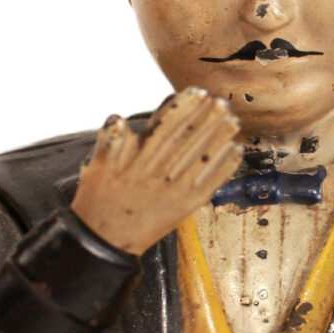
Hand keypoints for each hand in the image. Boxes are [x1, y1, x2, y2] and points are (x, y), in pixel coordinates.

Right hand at [71, 87, 241, 253]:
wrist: (105, 241)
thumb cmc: (99, 199)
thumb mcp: (97, 166)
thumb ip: (110, 141)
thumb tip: (117, 118)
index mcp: (137, 158)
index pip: (165, 125)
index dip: (184, 106)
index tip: (200, 92)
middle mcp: (159, 172)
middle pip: (188, 138)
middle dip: (207, 117)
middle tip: (223, 100)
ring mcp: (175, 189)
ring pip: (202, 157)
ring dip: (220, 137)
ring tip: (234, 120)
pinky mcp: (186, 206)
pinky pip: (210, 183)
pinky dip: (224, 167)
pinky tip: (236, 151)